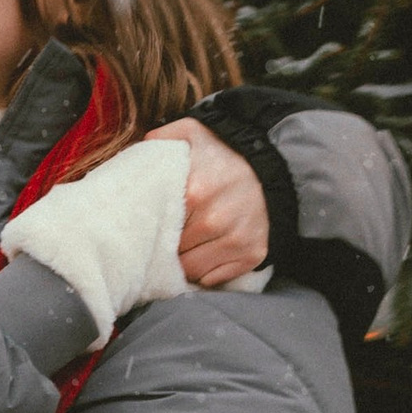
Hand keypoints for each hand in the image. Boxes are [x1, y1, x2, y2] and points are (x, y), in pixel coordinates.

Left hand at [145, 118, 268, 287]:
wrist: (279, 163)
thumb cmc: (229, 150)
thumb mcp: (193, 133)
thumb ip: (160, 141)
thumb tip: (132, 159)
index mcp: (193, 193)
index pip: (155, 229)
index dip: (151, 229)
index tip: (151, 225)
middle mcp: (213, 221)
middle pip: (172, 253)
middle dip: (168, 246)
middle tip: (170, 234)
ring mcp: (234, 241)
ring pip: (191, 270)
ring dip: (186, 261)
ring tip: (189, 244)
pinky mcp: (252, 254)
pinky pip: (214, 279)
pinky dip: (208, 270)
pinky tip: (208, 252)